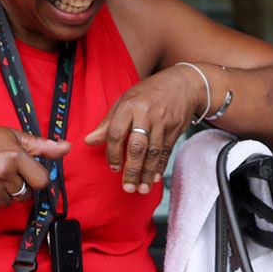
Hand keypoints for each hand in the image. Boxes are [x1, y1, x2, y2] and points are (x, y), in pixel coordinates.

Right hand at [0, 126, 67, 212]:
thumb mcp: (12, 136)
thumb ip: (41, 145)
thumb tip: (67, 148)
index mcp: (14, 156)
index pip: (42, 180)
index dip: (37, 177)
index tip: (28, 173)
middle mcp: (2, 174)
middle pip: (25, 194)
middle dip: (20, 185)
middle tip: (6, 172)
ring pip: (10, 202)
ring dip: (5, 193)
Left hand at [85, 62, 209, 194]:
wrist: (183, 83)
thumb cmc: (149, 92)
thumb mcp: (125, 100)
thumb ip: (108, 122)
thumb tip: (89, 140)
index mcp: (130, 106)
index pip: (116, 133)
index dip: (112, 153)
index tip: (113, 168)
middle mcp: (147, 115)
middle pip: (137, 147)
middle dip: (132, 170)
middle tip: (127, 187)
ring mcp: (163, 123)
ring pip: (154, 153)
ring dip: (147, 173)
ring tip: (141, 188)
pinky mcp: (175, 130)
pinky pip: (166, 152)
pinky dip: (160, 166)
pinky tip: (155, 178)